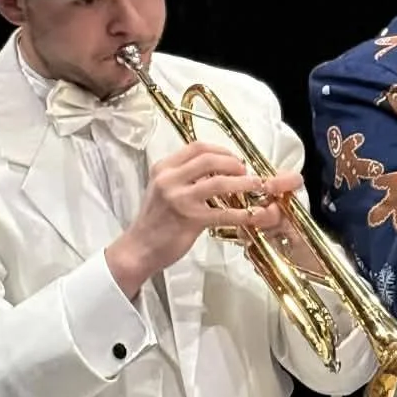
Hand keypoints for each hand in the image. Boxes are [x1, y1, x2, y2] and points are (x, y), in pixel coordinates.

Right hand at [105, 141, 300, 300]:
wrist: (138, 248)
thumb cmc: (155, 221)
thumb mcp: (164, 189)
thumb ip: (186, 176)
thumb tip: (219, 170)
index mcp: (164, 168)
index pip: (198, 147)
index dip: (223, 150)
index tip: (236, 159)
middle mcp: (170, 179)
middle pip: (210, 159)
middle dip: (235, 163)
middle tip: (248, 173)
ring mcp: (179, 199)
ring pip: (220, 182)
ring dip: (245, 183)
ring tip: (258, 186)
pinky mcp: (190, 219)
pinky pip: (223, 212)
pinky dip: (243, 212)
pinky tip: (254, 214)